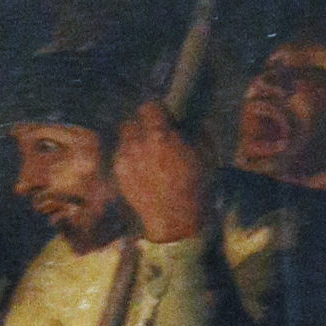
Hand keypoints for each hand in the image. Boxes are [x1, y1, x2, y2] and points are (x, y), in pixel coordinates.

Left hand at [111, 101, 207, 242]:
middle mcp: (138, 144)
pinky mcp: (119, 173)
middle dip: (143, 125)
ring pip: (124, 138)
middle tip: (154, 135)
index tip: (163, 118)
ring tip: (147, 152)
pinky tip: (142, 168)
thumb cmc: (195, 185)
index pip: (149, 106)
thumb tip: (191, 119)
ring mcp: (125, 159)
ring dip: (134, 140)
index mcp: (161, 135)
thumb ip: (198, 129)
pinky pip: (120, 155)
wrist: (176, 219)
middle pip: (132, 121)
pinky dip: (129, 157)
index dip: (157, 111)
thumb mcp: (207, 153)